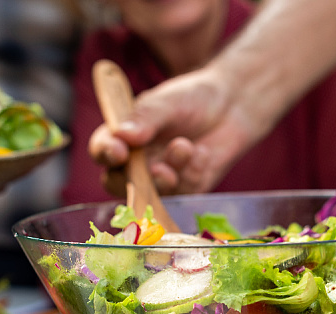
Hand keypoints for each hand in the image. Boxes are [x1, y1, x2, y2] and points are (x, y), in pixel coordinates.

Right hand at [89, 66, 264, 195]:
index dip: (106, 153)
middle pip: (121, 183)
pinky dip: (194, 172)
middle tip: (161, 170)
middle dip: (139, 181)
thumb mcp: (168, 102)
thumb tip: (122, 135)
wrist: (232, 107)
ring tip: (187, 146)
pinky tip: (203, 154)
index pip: (103, 150)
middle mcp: (137, 161)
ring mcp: (160, 177)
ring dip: (172, 172)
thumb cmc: (193, 98)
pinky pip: (184, 191)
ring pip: (154, 192)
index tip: (119, 152)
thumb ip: (146, 118)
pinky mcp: (186, 188)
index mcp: (123, 136)